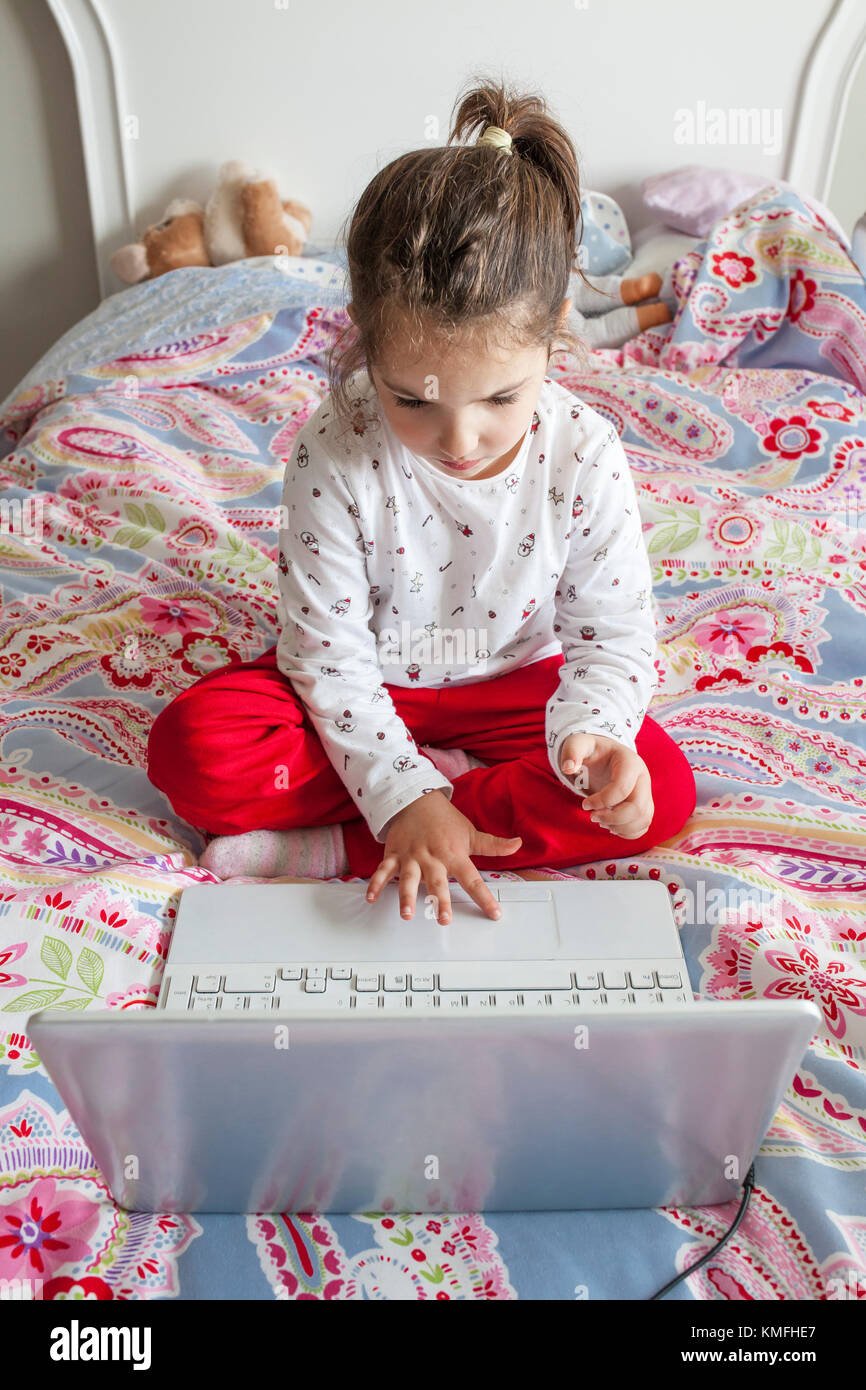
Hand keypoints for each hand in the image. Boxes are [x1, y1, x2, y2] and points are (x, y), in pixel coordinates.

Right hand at [366, 790, 522, 923]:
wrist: (416, 800)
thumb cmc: (445, 821)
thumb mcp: (470, 833)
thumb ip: (493, 845)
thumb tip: (518, 844)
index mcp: (454, 855)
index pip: (473, 880)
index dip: (485, 898)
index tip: (494, 914)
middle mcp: (433, 858)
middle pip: (438, 882)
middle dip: (440, 901)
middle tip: (444, 919)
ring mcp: (412, 857)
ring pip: (409, 879)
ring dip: (407, 896)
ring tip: (407, 914)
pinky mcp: (395, 856)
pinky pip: (384, 871)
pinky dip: (376, 883)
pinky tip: (372, 898)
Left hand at [560, 732, 652, 838]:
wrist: (605, 756)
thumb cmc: (591, 751)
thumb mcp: (579, 743)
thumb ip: (571, 751)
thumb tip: (568, 768)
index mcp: (629, 762)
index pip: (622, 788)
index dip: (601, 801)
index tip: (585, 804)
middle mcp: (643, 778)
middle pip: (638, 808)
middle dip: (613, 818)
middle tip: (593, 817)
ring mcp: (646, 792)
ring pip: (643, 819)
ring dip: (620, 827)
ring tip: (601, 822)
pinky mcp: (644, 805)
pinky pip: (643, 825)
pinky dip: (627, 832)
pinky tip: (611, 826)